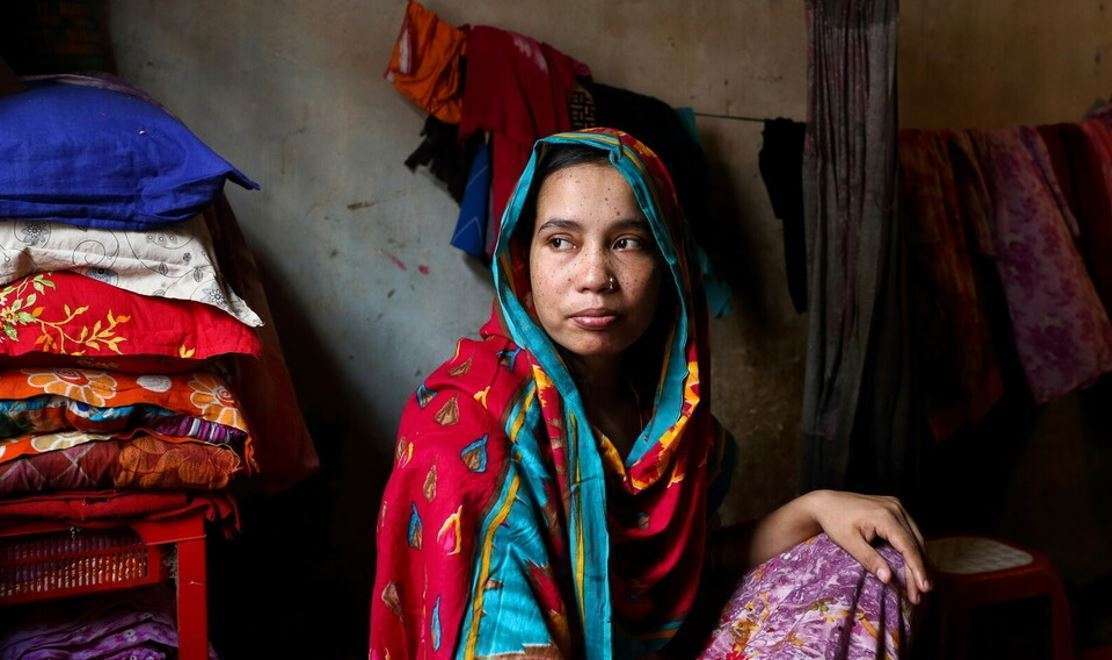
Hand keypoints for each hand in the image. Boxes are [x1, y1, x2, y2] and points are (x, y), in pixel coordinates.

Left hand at [802, 489, 931, 603]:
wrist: (825, 502)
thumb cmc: (834, 522)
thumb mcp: (848, 542)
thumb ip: (869, 559)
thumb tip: (888, 579)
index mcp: (884, 515)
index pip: (907, 546)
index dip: (917, 568)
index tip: (923, 588)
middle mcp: (895, 508)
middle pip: (915, 543)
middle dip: (919, 570)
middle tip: (920, 595)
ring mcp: (896, 506)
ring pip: (915, 538)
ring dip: (919, 561)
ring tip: (920, 586)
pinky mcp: (894, 508)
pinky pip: (909, 531)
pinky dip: (912, 550)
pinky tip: (913, 567)